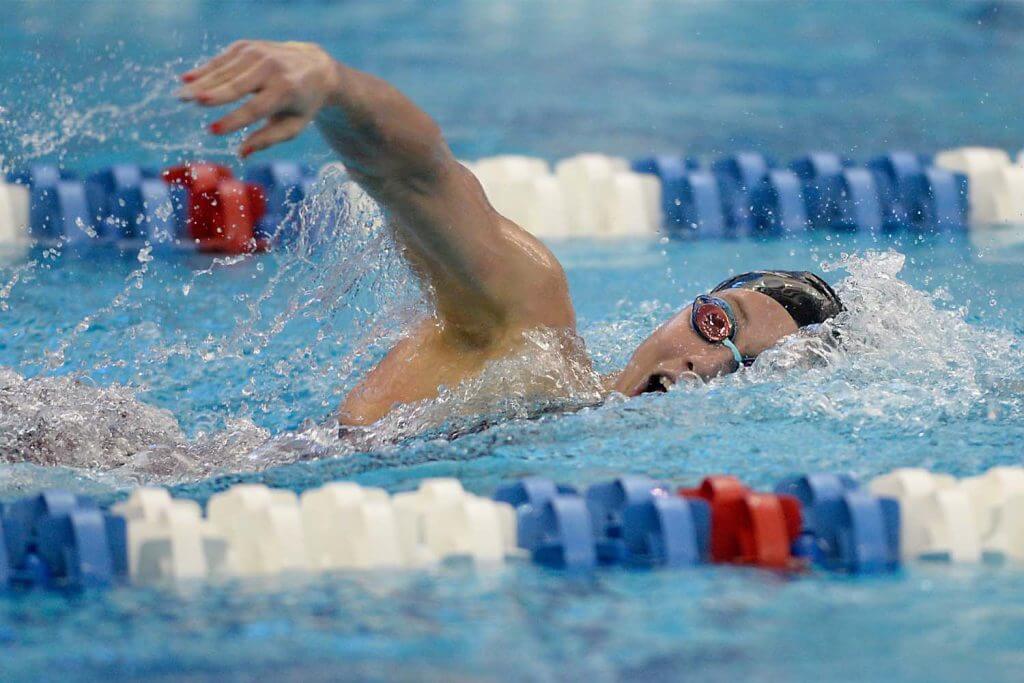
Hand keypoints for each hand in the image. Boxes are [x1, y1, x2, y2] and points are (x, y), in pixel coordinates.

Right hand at [179, 40, 339, 156]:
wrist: (314, 67)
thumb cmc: (301, 104)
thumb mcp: (293, 126)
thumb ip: (268, 139)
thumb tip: (241, 153)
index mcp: (286, 91)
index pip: (255, 108)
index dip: (233, 121)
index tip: (211, 131)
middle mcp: (271, 68)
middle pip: (235, 85)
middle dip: (210, 94)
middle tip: (185, 102)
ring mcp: (258, 54)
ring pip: (224, 71)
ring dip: (200, 83)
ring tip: (179, 96)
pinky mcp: (246, 46)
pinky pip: (221, 60)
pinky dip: (204, 69)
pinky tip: (186, 79)